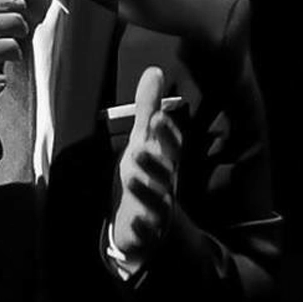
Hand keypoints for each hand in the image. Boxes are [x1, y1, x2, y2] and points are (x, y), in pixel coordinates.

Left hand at [111, 66, 182, 260]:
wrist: (156, 224)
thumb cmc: (150, 176)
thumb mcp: (147, 141)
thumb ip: (148, 108)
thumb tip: (154, 70)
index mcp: (165, 162)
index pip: (171, 147)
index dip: (166, 133)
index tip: (158, 116)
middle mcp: (165, 184)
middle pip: (165, 171)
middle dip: (157, 156)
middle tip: (146, 144)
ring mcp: (158, 209)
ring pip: (157, 199)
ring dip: (147, 188)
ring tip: (131, 175)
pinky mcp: (148, 231)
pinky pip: (148, 231)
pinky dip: (143, 226)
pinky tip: (135, 220)